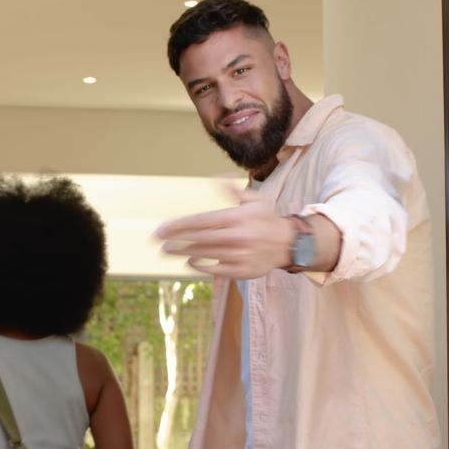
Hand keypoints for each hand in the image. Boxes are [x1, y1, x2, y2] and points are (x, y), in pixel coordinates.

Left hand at [154, 189, 295, 278]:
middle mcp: (236, 237)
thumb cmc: (266, 219)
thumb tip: (215, 176)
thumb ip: (232, 189)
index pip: (199, 222)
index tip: (160, 230)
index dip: (177, 227)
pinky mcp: (240, 271)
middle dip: (174, 241)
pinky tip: (190, 261)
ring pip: (203, 255)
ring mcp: (238, 256)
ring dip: (182, 253)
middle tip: (159, 242)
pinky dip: (200, 266)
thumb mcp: (253, 200)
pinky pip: (214, 270)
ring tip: (168, 251)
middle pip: (197, 240)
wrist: (289, 244)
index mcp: (236, 218)